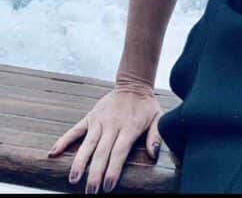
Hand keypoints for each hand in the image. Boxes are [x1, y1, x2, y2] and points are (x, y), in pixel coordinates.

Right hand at [47, 84, 163, 192]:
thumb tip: (153, 155)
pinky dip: (63, 140)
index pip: (119, 152)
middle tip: (90, 191)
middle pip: (102, 152)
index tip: (108, 187)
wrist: (133, 84)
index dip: (113, 170)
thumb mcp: (158, 118)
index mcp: (129, 127)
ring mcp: (99, 120)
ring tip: (73, 179)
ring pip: (87, 144)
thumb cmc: (146, 106)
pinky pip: (75, 130)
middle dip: (95, 173)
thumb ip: (156, 136)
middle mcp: (112, 124)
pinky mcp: (90, 117)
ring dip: (80, 162)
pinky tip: (53, 153)